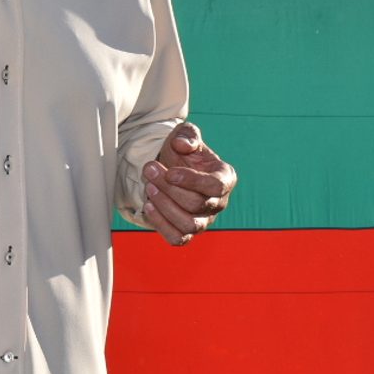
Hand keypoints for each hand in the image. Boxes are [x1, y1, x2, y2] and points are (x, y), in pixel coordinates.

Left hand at [143, 121, 235, 245]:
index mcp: (225, 177)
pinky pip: (177, 238)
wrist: (170, 168)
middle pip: (197, 204)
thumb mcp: (185, 134)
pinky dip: (161, 225)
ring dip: (164, 206)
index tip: (170, 173)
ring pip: (189, 224)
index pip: (216, 186)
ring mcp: (204, 220)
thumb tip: (182, 145)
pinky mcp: (187, 232)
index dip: (192, 181)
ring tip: (149, 187)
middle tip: (150, 170)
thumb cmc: (182, 152)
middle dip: (169, 188)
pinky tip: (148, 206)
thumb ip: (187, 135)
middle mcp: (218, 202)